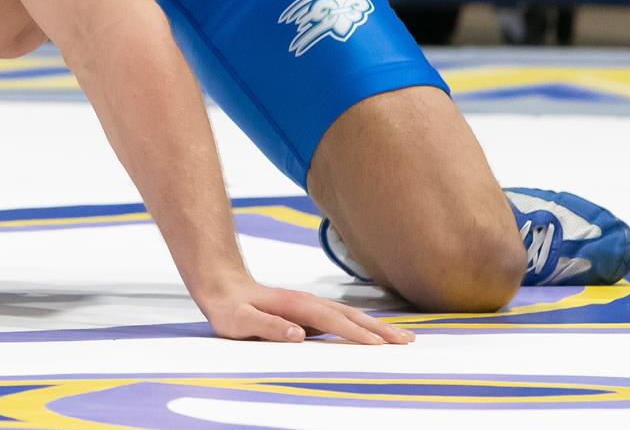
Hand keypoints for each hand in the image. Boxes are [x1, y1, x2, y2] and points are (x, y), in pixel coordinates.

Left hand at [195, 277, 414, 344]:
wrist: (220, 285)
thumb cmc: (228, 307)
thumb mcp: (240, 321)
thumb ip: (267, 326)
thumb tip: (298, 334)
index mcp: (296, 307)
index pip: (334, 322)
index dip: (357, 334)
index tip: (382, 346)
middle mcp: (308, 303)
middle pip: (351, 316)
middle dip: (380, 329)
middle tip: (409, 341)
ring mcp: (310, 306)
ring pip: (350, 315)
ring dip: (377, 326)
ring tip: (403, 337)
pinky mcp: (308, 311)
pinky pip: (342, 319)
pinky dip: (363, 325)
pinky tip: (373, 334)